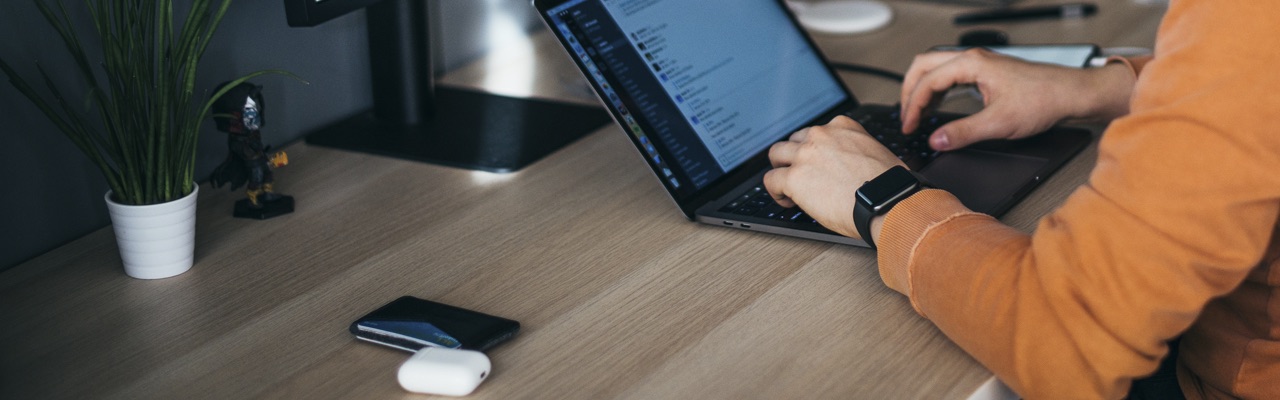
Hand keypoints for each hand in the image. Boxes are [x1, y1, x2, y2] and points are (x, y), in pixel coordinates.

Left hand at [764, 116, 903, 237]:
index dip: (815, 149)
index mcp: (842, 127)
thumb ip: (858, 152)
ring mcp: (805, 154)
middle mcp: (821, 135)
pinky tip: (787, 201)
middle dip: (793, 156)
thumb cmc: (888, 185)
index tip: (817, 162)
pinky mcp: (794, 177)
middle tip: (798, 172)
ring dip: (779, 169)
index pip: (817, 131)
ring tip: (786, 185)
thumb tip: (854, 166)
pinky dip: (775, 191)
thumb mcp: (877, 153)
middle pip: (794, 140)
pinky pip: (770, 180)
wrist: (884, 201)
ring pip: (776, 153)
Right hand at [900, 48, 1133, 150]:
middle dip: (909, 91)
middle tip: (905, 117)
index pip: (927, 82)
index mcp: (972, 64)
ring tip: (918, 115)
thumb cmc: (1044, 100)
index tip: (909, 127)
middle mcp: (974, 58)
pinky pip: (951, 75)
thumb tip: (936, 141)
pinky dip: (938, 90)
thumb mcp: (999, 124)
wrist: (1072, 94)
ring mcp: (980, 63)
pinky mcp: (987, 72)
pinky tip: (939, 107)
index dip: (912, 106)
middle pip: (924, 66)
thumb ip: (962, 133)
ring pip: (936, 68)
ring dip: (923, 90)